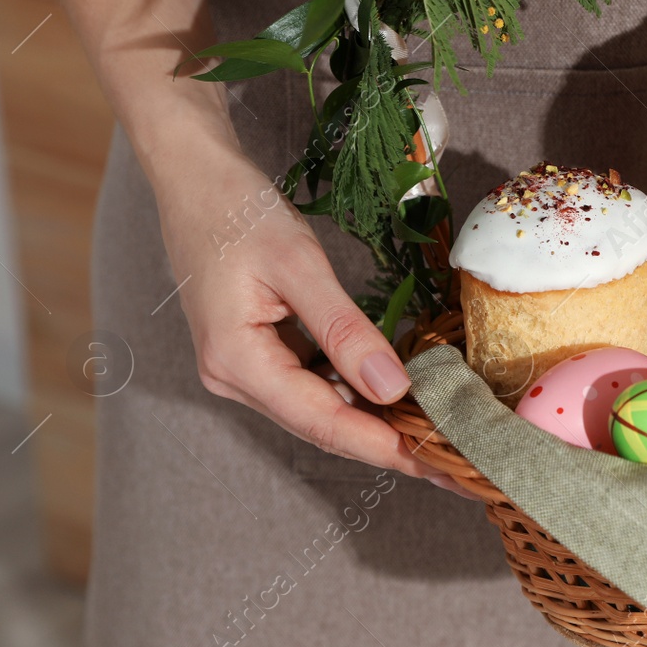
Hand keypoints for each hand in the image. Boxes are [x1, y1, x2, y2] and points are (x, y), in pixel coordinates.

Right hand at [156, 141, 473, 496]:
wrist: (195, 181)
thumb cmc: (239, 212)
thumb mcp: (299, 265)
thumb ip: (344, 329)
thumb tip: (392, 387)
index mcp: (236, 362)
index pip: (321, 421)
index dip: (382, 446)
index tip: (436, 464)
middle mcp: (234, 378)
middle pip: (322, 425)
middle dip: (388, 445)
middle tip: (451, 465)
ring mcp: (242, 368)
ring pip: (319, 409)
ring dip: (375, 422)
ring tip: (436, 435)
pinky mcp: (256, 353)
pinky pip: (312, 384)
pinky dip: (355, 392)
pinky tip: (397, 395)